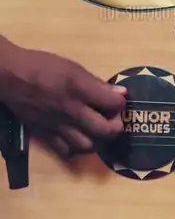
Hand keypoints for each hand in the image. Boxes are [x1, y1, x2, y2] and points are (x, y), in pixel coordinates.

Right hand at [0, 45, 126, 158]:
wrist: (11, 77)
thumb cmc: (43, 67)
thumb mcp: (74, 67)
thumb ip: (97, 83)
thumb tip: (119, 94)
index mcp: (79, 89)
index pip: (113, 104)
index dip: (120, 103)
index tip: (117, 100)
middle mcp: (72, 110)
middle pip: (106, 131)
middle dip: (115, 127)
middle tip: (112, 120)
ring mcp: (59, 126)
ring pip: (88, 146)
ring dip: (99, 140)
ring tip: (97, 131)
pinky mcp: (46, 135)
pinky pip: (67, 151)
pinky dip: (77, 149)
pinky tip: (79, 138)